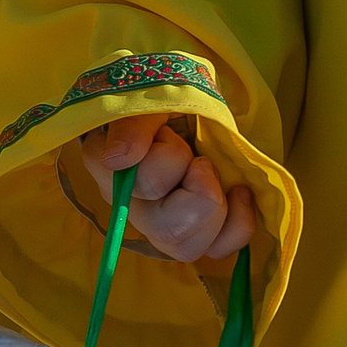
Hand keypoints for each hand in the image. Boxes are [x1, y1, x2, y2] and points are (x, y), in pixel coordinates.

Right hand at [81, 114, 255, 261]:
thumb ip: (132, 124)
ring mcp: (158, 224)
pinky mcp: (192, 234)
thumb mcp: (148, 97)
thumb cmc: (161, 96)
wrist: (184, 102)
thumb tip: (118, 159)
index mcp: (107, 168)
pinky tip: (239, 192)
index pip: (136, 186)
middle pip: (166, 230)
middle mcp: (127, 204)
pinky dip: (239, 223)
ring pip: (187, 247)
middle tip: (200, 159)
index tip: (168, 131)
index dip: (167, 158)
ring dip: (217, 208)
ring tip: (213, 174)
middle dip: (200, 192)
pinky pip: (218, 250)